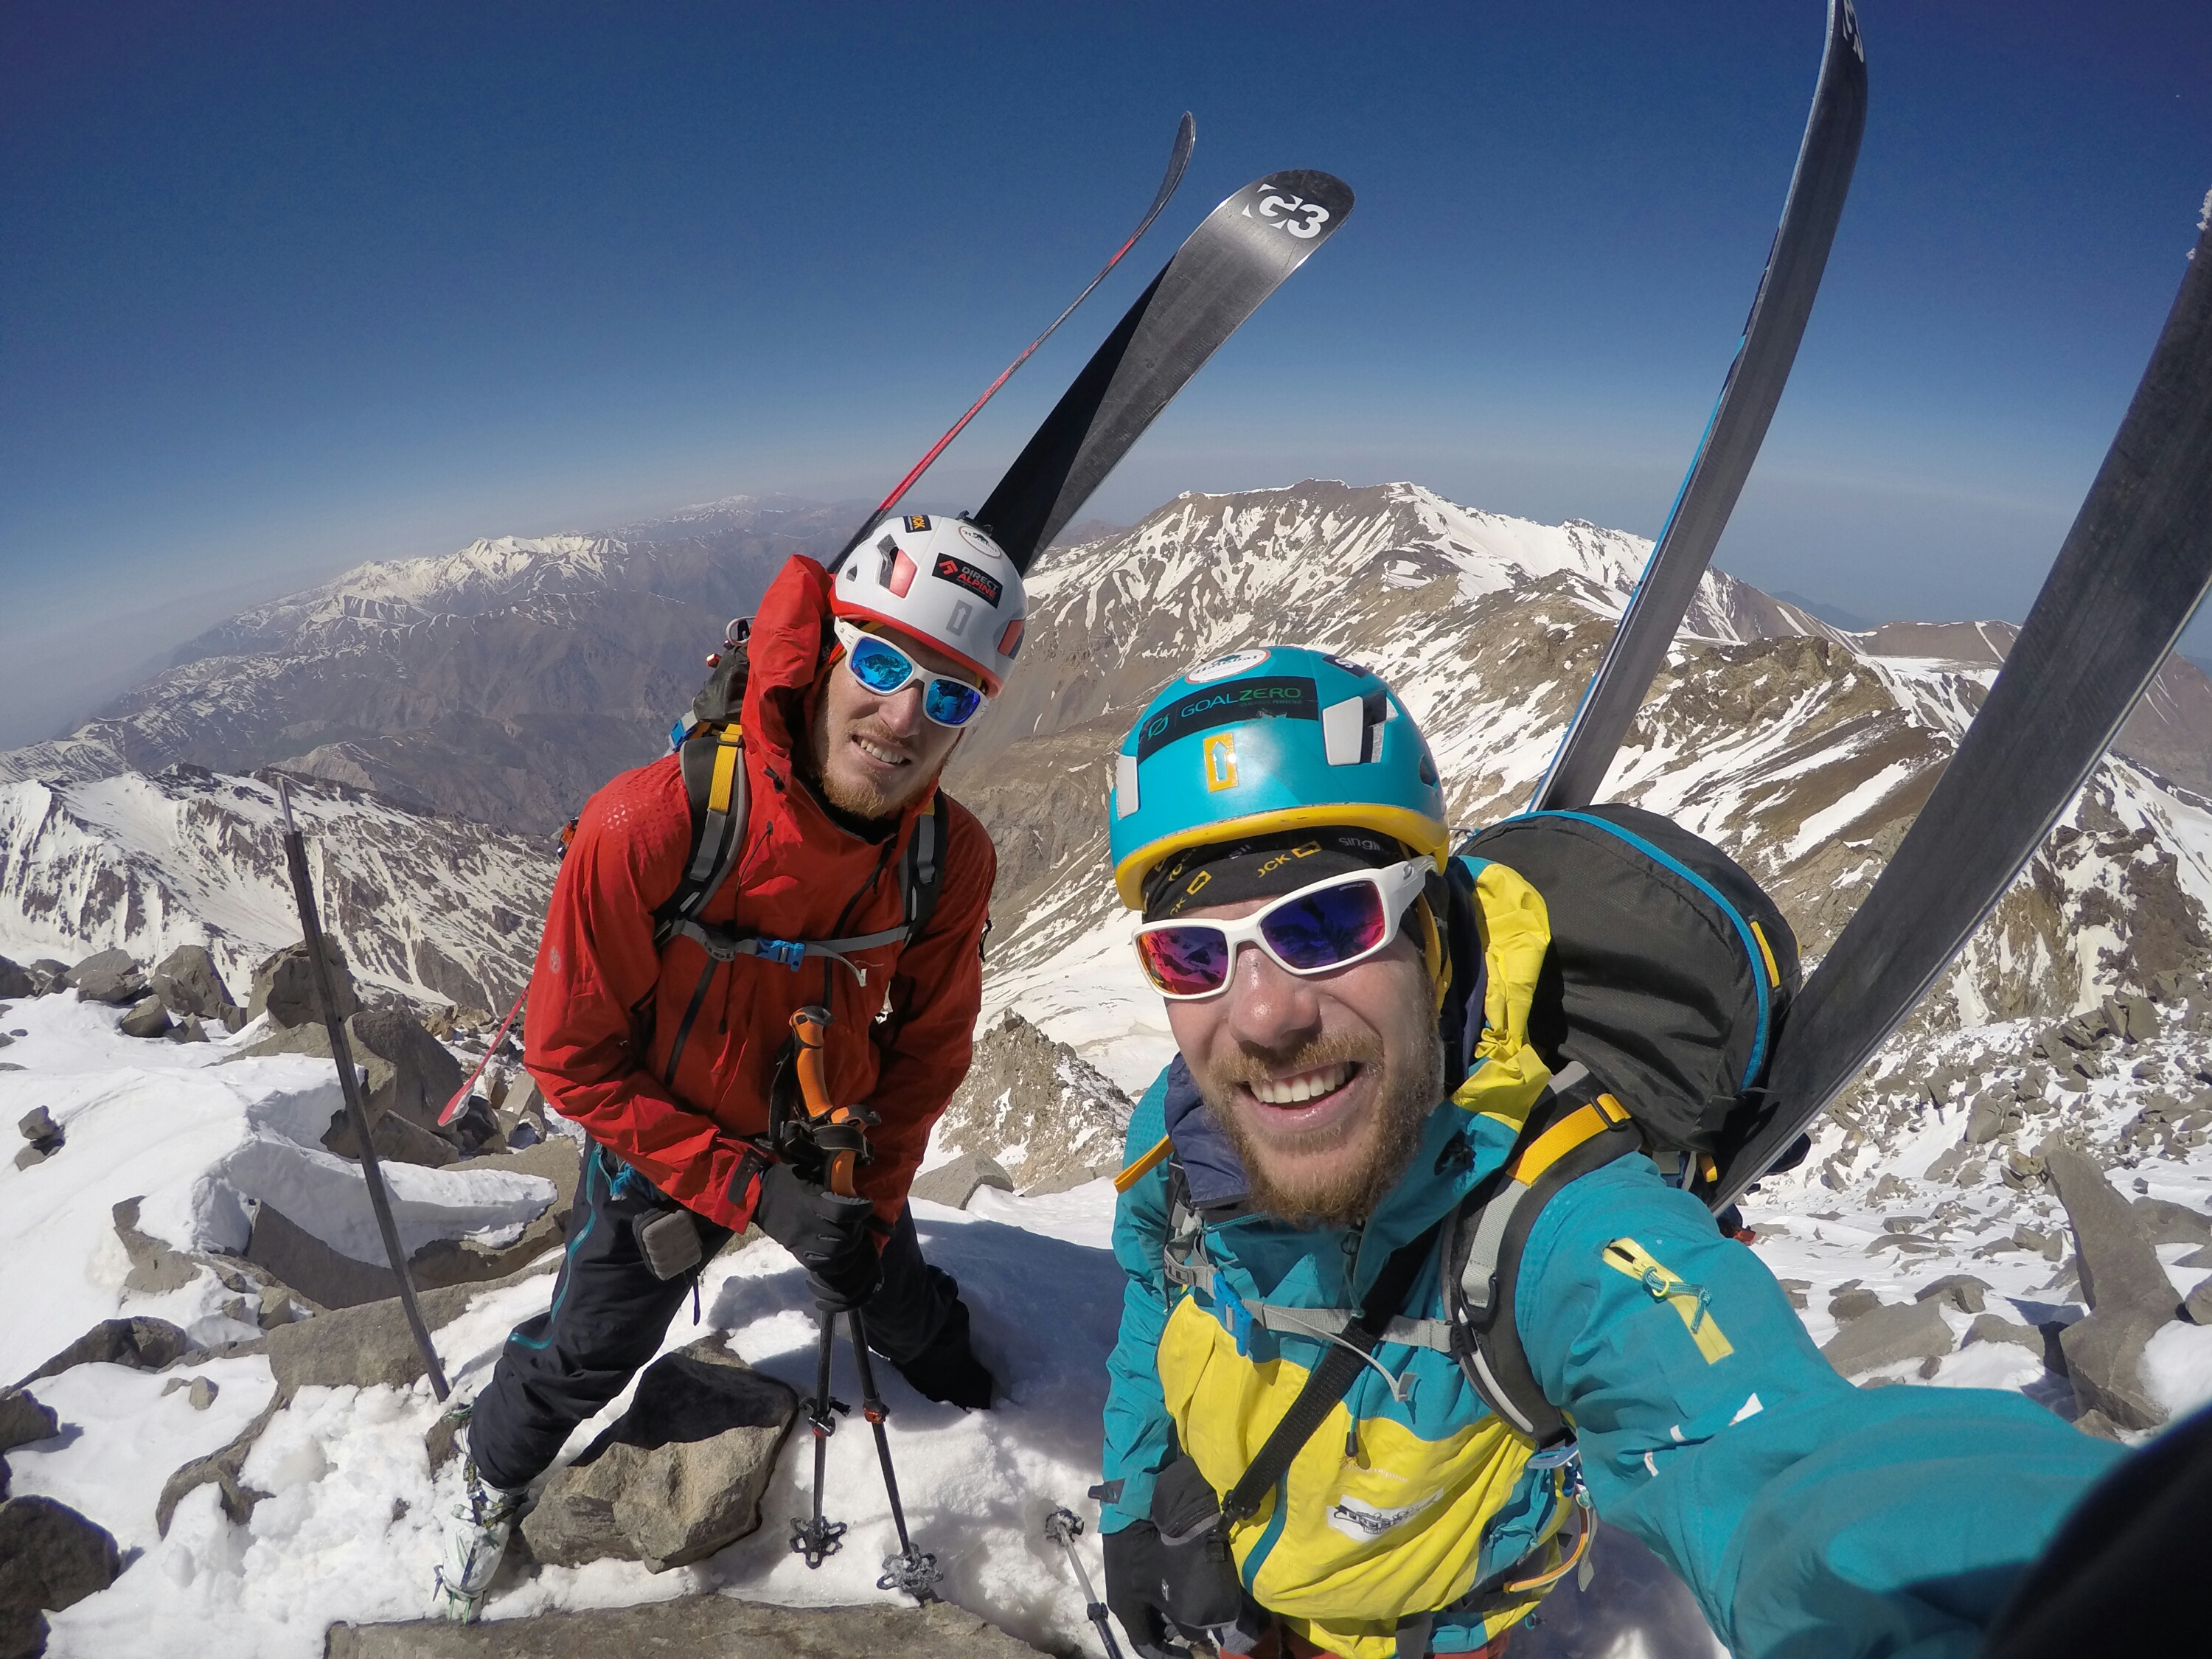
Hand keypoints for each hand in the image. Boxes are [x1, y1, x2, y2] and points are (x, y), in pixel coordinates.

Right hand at [752, 1159, 878, 1310]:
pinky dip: (834, 1262)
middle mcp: (807, 1225)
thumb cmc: (785, 1179)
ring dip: (849, 1248)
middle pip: (842, 1238)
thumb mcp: (808, 1171)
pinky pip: (819, 1265)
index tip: (867, 1204)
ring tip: (851, 1237)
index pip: (843, 1212)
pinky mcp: (795, 1252)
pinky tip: (840, 1253)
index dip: (861, 1210)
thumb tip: (853, 1175)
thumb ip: (831, 1177)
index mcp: (811, 1203)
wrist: (756, 1196)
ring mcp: (801, 1242)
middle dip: (857, 1230)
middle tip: (858, 1222)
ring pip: (834, 1255)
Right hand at [1102, 1522, 1194, 1658]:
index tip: (1189, 1655)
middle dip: (1173, 1631)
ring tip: (1197, 1607)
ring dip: (1173, 1610)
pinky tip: (1188, 1584)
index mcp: (1126, 1610)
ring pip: (1152, 1605)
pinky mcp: (1136, 1559)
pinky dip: (1170, 1592)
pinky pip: (1153, 1586)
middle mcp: (1124, 1597)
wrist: (1139, 1503)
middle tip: (1197, 1628)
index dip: (1166, 1655)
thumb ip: (1190, 1622)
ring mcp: (1128, 1576)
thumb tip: (1196, 1633)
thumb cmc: (1157, 1554)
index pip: (1145, 1645)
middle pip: (1149, 1626)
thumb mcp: (1179, 1594)